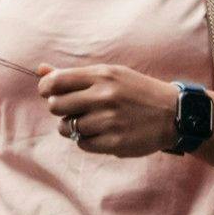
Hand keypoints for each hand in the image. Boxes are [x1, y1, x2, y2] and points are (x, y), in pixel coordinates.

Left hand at [37, 55, 194, 164]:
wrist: (173, 113)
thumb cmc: (137, 91)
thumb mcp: (110, 75)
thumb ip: (74, 75)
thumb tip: (40, 70)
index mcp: (102, 76)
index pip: (55, 81)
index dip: (45, 88)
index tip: (49, 93)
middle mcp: (104, 96)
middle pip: (56, 105)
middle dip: (59, 109)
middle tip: (73, 109)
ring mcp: (109, 121)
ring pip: (67, 127)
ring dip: (72, 127)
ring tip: (89, 122)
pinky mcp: (114, 142)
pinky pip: (82, 144)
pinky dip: (86, 140)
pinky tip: (100, 133)